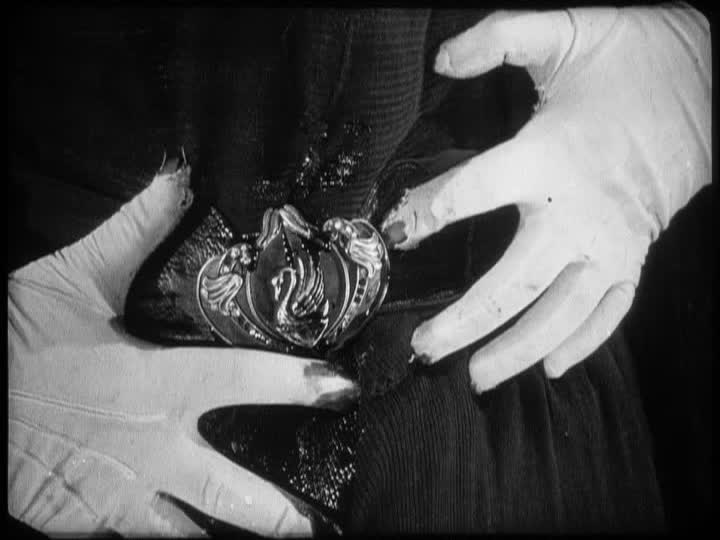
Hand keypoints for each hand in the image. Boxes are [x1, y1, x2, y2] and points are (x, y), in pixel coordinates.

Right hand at [8, 163, 358, 535]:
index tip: (342, 388)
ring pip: (189, 535)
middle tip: (323, 528)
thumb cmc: (15, 337)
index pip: (244, 381)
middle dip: (282, 515)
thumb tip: (179, 179)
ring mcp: (118, 494)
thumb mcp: (75, 278)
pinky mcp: (85, 520)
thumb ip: (136, 230)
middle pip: (232, 492)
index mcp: (156, 383)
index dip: (297, 385)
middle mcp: (149, 447)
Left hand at [381, 6, 709, 391]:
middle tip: (424, 348)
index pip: (469, 192)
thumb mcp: (563, 32)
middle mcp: (579, 212)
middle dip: (464, 321)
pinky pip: (608, 313)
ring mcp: (611, 244)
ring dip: (516, 350)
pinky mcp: (634, 258)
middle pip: (512, 283)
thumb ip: (497, 38)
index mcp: (548, 156)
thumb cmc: (628, 62)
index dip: (426, 211)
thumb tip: (442, 60)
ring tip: (476, 377)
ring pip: (559, 314)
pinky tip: (549, 366)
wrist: (705, 85)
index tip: (398, 228)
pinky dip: (582, 344)